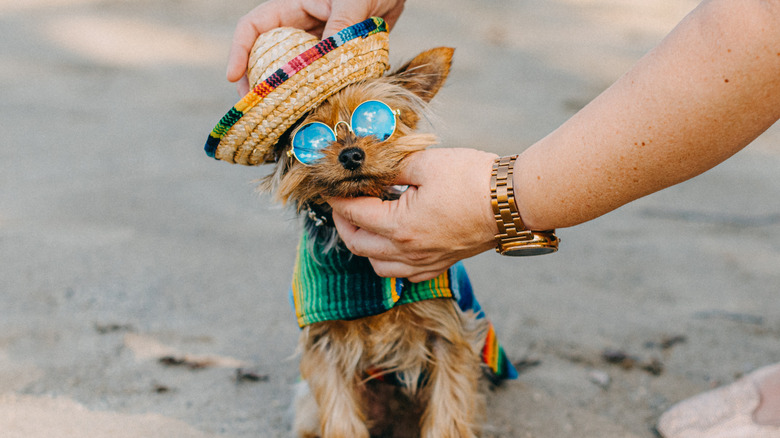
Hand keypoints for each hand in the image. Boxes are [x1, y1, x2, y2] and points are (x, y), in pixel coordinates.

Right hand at [226, 0, 405, 94]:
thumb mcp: (352, 0)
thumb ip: (340, 25)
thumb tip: (327, 56)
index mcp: (293, 7)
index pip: (253, 27)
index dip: (239, 51)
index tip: (233, 78)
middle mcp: (301, 26)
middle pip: (268, 56)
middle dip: (258, 83)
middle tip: (257, 110)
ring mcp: (319, 43)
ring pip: (294, 72)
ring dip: (289, 94)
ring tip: (285, 118)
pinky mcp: (337, 56)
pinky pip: (322, 78)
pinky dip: (318, 94)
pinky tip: (319, 111)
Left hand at [329, 148, 498, 281]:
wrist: (513, 202)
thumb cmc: (473, 180)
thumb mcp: (426, 163)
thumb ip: (392, 168)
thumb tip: (372, 168)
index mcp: (400, 226)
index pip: (354, 214)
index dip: (336, 200)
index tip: (329, 188)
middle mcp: (408, 251)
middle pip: (359, 245)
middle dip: (343, 224)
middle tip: (341, 205)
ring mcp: (425, 262)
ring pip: (378, 266)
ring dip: (364, 246)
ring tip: (365, 224)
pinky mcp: (441, 263)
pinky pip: (404, 274)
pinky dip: (389, 261)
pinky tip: (393, 242)